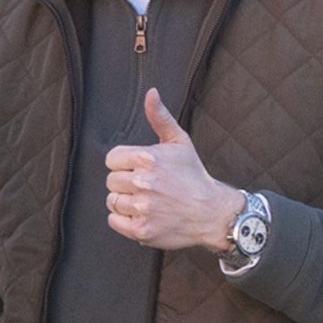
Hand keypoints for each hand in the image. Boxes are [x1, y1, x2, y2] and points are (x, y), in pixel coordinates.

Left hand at [104, 90, 246, 252]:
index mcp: (149, 158)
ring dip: (125, 202)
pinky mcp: (141, 230)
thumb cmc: (193, 176)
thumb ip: (160, 117)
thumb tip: (151, 92)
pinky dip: (124, 220)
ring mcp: (142, 208)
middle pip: (111, 181)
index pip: (112, 159)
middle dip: (125, 183)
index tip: (138, 169)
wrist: (212, 213)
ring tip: (145, 201)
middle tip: (145, 187)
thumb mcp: (180, 142)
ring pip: (112, 201)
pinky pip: (114, 221)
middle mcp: (144, 183)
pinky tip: (142, 214)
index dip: (123, 164)